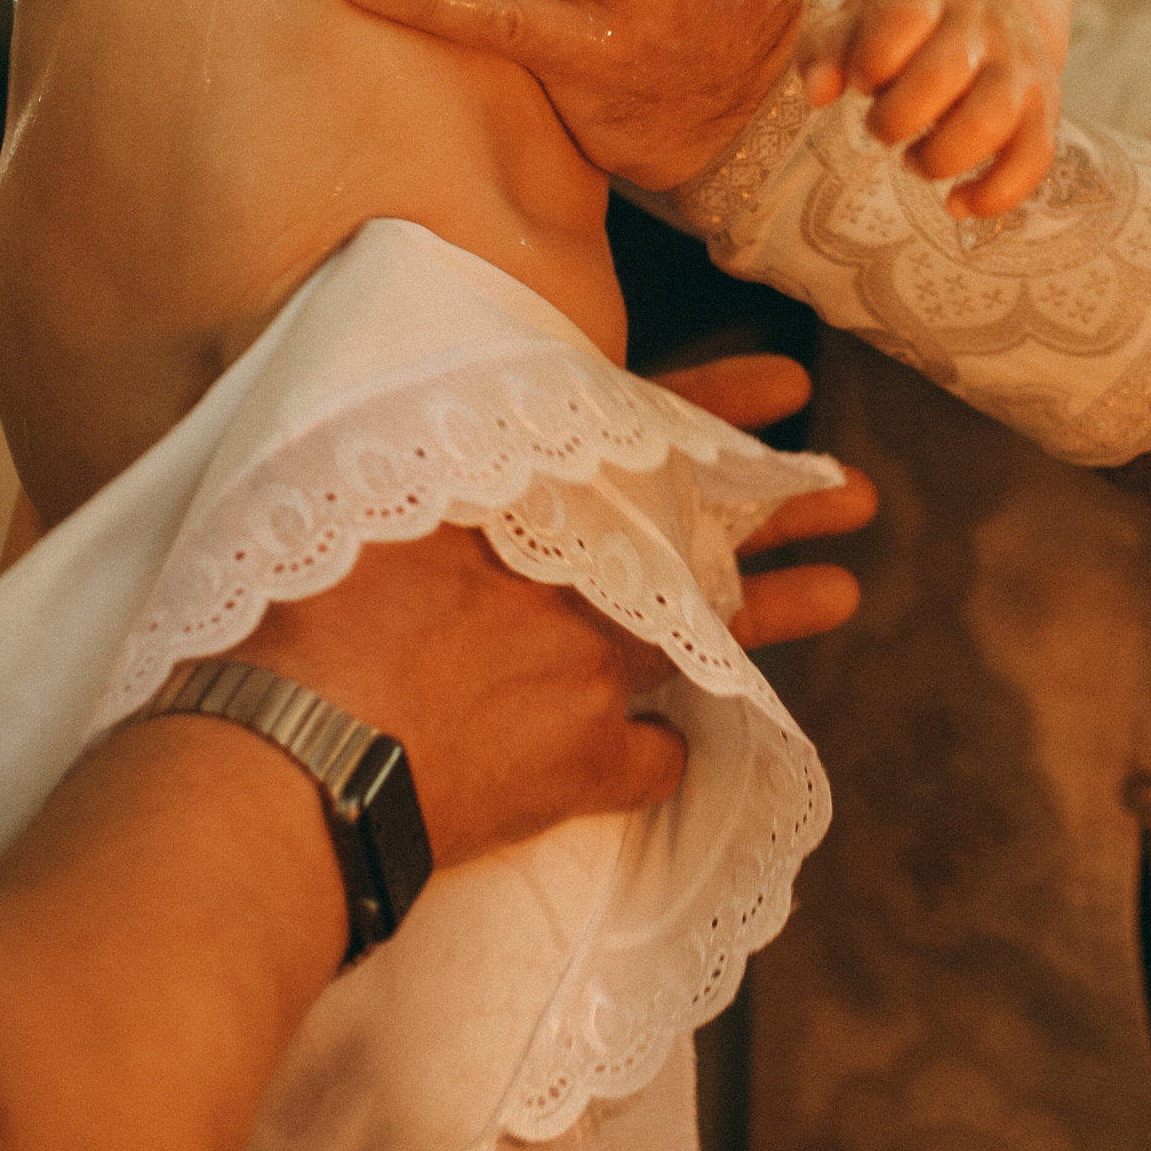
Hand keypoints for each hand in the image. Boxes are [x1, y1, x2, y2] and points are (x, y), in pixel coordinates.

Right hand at [238, 359, 872, 858]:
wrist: (293, 759)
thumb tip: (482, 420)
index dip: (719, 403)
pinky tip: (670, 747)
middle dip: (781, 509)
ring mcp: (588, 674)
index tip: (795, 381)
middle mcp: (576, 580)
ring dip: (777, 615)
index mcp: (529, 505)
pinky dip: (659, 750)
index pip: (642, 431)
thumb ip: (442, 456)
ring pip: (705, 641)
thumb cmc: (302, 613)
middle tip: (858, 493)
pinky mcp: (576, 769)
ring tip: (846, 592)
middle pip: (698, 536)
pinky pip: (648, 758)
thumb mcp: (366, 492)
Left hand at [799, 0, 1062, 218]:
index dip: (869, 60)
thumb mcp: (861, 18)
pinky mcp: (1043, 110)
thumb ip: (827, 49)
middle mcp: (982, 27)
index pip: (901, 17)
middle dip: (897, 117)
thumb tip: (817, 95)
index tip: (861, 81)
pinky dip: (995, 194)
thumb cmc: (908, 23)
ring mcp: (1019, 68)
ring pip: (994, 116)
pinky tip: (956, 204)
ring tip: (915, 162)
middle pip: (945, 72)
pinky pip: (1035, 158)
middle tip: (880, 129)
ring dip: (943, 156)